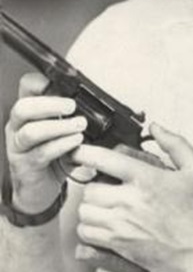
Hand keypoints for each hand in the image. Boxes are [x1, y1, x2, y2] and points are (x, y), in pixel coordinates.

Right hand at [5, 72, 86, 212]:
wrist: (40, 189)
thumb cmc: (53, 155)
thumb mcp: (62, 131)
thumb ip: (70, 116)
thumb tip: (95, 101)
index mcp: (28, 112)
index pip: (27, 87)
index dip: (41, 82)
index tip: (63, 82)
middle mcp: (17, 127)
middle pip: (23, 107)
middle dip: (49, 104)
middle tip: (72, 106)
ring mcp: (18, 148)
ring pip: (30, 132)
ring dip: (58, 127)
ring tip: (80, 125)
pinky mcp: (25, 167)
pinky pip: (41, 153)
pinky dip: (61, 145)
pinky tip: (76, 142)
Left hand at [74, 124, 192, 271]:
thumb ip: (175, 143)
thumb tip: (155, 127)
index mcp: (146, 178)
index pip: (104, 159)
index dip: (84, 152)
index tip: (77, 150)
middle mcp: (130, 201)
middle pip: (89, 188)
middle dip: (93, 184)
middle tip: (104, 184)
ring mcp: (122, 225)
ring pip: (84, 211)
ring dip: (90, 206)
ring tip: (103, 204)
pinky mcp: (118, 245)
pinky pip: (86, 233)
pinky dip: (88, 227)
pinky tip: (102, 223)